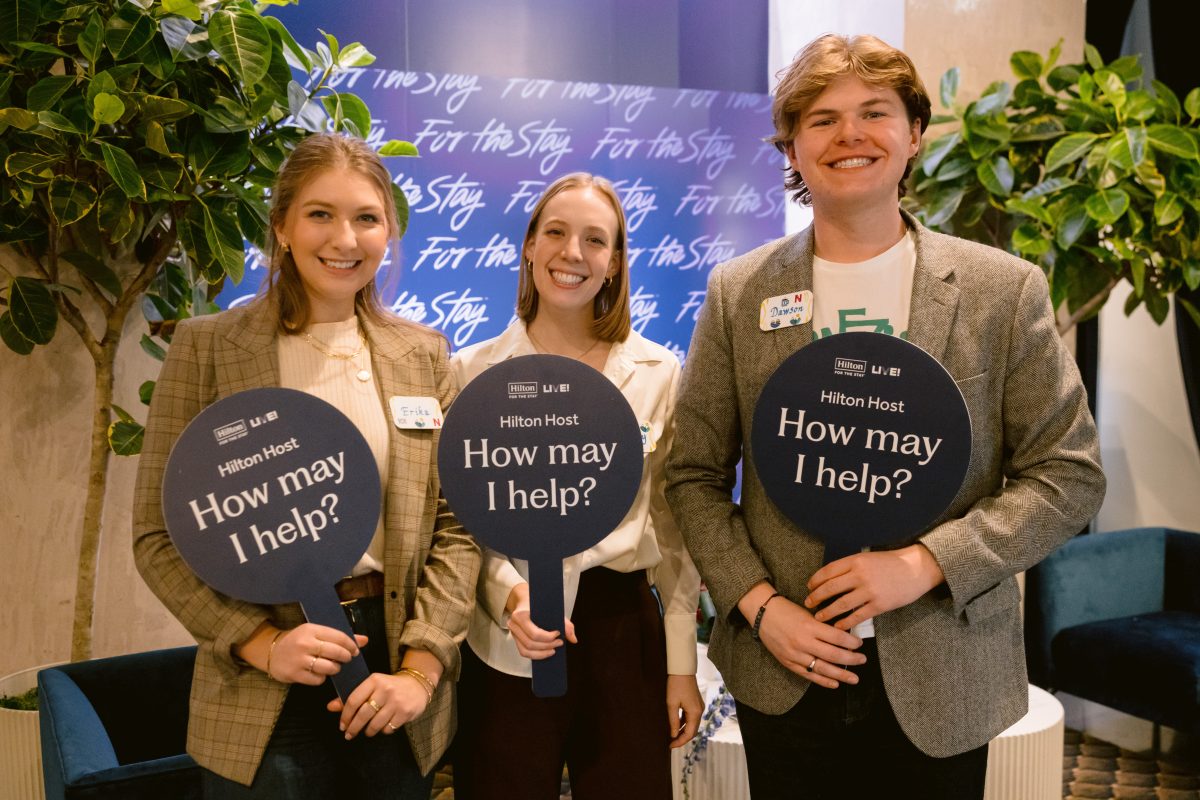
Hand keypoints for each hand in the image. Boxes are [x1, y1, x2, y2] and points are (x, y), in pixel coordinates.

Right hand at [253, 623, 365, 685]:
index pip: (339, 637)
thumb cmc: (299, 641)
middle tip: (347, 659)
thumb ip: (339, 636)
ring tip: (334, 667)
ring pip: (328, 667)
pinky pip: (317, 679)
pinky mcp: (294, 674)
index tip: (355, 650)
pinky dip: (322, 678)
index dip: (351, 645)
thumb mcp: (316, 633)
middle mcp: (305, 643)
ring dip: (335, 669)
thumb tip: (364, 640)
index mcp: (311, 629)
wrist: (272, 652)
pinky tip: (320, 673)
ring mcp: (299, 659)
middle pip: (335, 652)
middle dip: (346, 657)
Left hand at [327, 672, 428, 738]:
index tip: (342, 725)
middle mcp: (386, 689)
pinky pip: (388, 728)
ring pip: (375, 724)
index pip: (353, 700)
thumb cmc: (389, 687)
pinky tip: (383, 727)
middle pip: (363, 714)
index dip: (345, 716)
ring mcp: (397, 701)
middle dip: (353, 728)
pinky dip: (383, 731)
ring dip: (368, 731)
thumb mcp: (371, 686)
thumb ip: (352, 697)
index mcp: (374, 680)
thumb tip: (330, 707)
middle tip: (349, 735)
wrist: (417, 685)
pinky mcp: (405, 712)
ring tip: (366, 731)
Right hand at [505, 583, 576, 659]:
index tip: (559, 634)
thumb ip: (565, 623)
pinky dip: (535, 655)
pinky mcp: (515, 638)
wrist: (524, 599)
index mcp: (521, 615)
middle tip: (559, 643)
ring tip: (553, 650)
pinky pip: (523, 651)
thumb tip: (573, 639)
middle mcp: (513, 624)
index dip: (548, 638)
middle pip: (531, 643)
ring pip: (526, 650)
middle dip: (547, 646)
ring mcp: (513, 632)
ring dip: (541, 653)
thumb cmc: (538, 603)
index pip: (534, 633)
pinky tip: (545, 652)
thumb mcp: (552, 608)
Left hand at [666, 674, 702, 747]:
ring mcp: (699, 707)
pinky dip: (685, 723)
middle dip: (682, 738)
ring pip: (692, 724)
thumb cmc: (675, 685)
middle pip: (693, 731)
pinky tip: (676, 725)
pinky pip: (691, 717)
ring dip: (683, 731)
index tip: (670, 746)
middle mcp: (700, 711)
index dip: (680, 741)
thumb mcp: (671, 704)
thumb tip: (673, 734)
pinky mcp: (696, 703)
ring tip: (672, 736)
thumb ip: (673, 720)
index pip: (689, 734)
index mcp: (695, 712)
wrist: (682, 670)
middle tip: (671, 743)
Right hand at [755, 594, 864, 688]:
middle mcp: (803, 641)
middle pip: (833, 655)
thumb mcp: (807, 613)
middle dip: (851, 659)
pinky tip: (835, 683)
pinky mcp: (788, 662)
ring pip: (823, 668)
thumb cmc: (786, 610)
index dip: (851, 643)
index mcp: (809, 626)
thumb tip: (844, 637)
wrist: (762, 614)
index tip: (860, 644)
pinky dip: (823, 681)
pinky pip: (808, 675)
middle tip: (862, 660)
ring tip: (854, 678)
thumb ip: (823, 626)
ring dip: (841, 675)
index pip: (837, 637)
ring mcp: (795, 654)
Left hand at [805, 544, 944, 630]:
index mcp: (855, 561)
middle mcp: (860, 575)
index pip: (828, 571)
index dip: (815, 580)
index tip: (809, 587)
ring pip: (841, 604)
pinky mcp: (879, 605)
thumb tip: (830, 579)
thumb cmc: (891, 563)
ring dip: (827, 612)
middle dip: (816, 597)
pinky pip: (857, 616)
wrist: (916, 569)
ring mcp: (869, 591)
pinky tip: (838, 626)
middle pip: (830, 588)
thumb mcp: (868, 558)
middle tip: (808, 603)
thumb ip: (851, 567)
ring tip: (819, 617)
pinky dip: (845, 622)